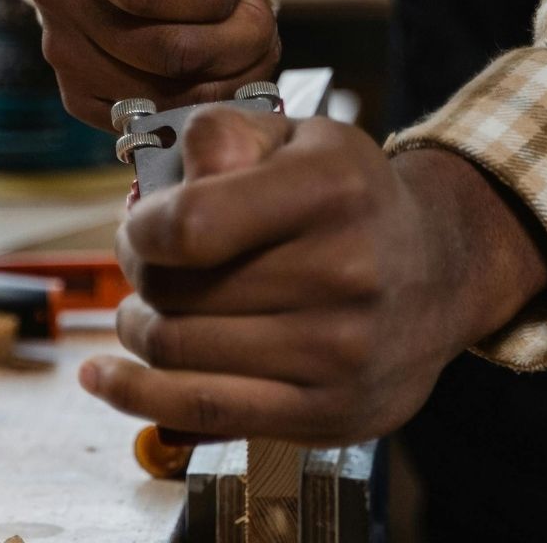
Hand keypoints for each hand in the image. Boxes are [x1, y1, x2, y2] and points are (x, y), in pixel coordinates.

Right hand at [27, 0, 285, 127]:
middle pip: (160, 48)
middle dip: (238, 37)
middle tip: (258, 8)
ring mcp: (58, 44)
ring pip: (161, 93)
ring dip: (231, 73)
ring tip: (247, 33)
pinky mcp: (76, 91)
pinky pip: (150, 120)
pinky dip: (204, 102)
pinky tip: (221, 64)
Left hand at [79, 106, 546, 444]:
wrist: (441, 271)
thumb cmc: (349, 199)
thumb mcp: (297, 137)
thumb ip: (222, 133)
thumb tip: (169, 186)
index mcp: (331, 190)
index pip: (189, 225)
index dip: (140, 229)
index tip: (140, 226)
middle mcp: (345, 272)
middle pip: (176, 293)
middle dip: (139, 276)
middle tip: (147, 265)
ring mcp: (340, 352)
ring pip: (178, 352)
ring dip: (139, 330)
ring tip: (147, 310)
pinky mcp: (328, 412)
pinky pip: (203, 413)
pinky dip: (135, 396)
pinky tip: (105, 377)